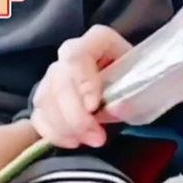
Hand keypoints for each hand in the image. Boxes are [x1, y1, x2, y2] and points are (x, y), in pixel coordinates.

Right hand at [31, 24, 131, 149]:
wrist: (132, 84)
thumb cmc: (139, 79)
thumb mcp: (144, 83)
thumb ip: (131, 95)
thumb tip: (116, 108)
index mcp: (97, 40)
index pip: (77, 56)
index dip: (82, 81)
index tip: (94, 107)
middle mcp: (71, 53)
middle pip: (58, 80)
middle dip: (75, 115)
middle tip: (97, 137)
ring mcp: (56, 74)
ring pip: (45, 98)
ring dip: (65, 126)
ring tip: (91, 141)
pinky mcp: (48, 97)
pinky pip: (38, 114)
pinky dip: (53, 133)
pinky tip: (73, 142)